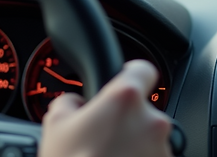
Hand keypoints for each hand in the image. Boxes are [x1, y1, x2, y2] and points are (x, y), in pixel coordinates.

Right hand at [40, 59, 171, 156]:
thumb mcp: (54, 125)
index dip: (132, 73)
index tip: (126, 78)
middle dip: (127, 121)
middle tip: (103, 137)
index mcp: (124, 98)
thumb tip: (75, 103)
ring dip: (134, 144)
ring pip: (149, 137)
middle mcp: (151, 120)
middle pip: (143, 109)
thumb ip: (69, 102)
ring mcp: (162, 148)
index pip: (142, 69)